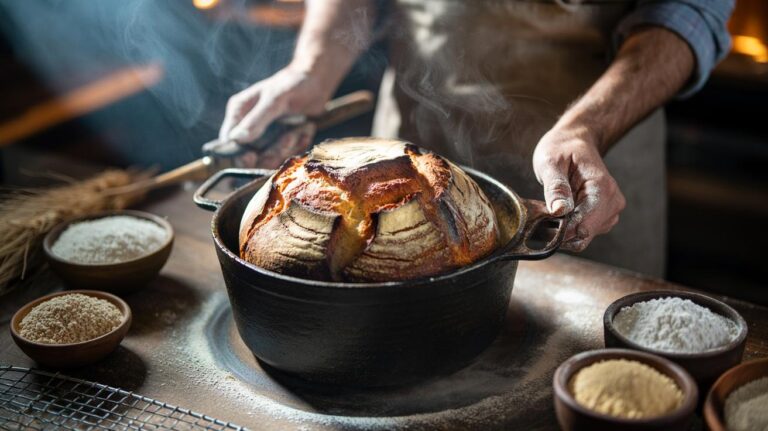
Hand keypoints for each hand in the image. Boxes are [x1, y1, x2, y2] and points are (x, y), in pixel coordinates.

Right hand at [219, 66, 331, 167]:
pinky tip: (306, 128)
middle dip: (272, 151)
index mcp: (239, 113)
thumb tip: (236, 139)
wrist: (317, 80)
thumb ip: (256, 120)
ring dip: (289, 146)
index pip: (228, 142)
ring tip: (299, 127)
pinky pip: (288, 153)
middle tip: (289, 137)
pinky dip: (299, 143)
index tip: (253, 156)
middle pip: (252, 156)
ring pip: (272, 156)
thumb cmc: (293, 83)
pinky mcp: (282, 139)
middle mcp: (249, 125)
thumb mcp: (274, 100)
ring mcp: (266, 134)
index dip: (239, 155)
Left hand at [532, 127, 625, 251]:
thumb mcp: (551, 162)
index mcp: (602, 187)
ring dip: (564, 229)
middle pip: (585, 234)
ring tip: (552, 207)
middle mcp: (612, 202)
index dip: (561, 230)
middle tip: (543, 214)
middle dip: (561, 230)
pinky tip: (560, 212)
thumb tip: (559, 211)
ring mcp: (610, 211)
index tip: (542, 223)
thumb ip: (555, 186)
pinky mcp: (604, 216)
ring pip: (584, 237)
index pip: (584, 225)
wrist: (574, 141)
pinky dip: (569, 228)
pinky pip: (584, 233)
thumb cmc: (561, 148)